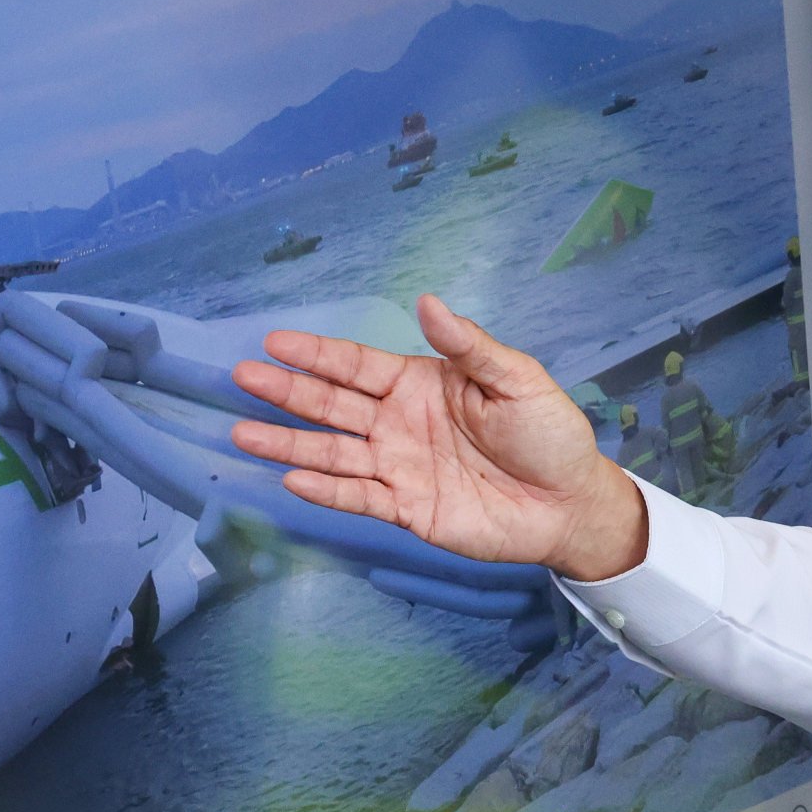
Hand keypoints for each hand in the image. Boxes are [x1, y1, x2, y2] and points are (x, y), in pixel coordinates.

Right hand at [233, 295, 650, 581]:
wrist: (570, 502)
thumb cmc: (549, 434)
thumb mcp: (516, 379)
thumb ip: (469, 346)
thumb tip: (428, 302)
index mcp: (421, 385)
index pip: (357, 365)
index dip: (317, 354)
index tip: (274, 341)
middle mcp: (399, 423)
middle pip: (332, 404)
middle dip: (287, 391)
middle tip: (242, 376)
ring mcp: (398, 467)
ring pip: (332, 453)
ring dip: (288, 444)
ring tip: (242, 433)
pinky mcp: (407, 509)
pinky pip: (358, 497)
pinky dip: (325, 491)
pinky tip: (291, 480)